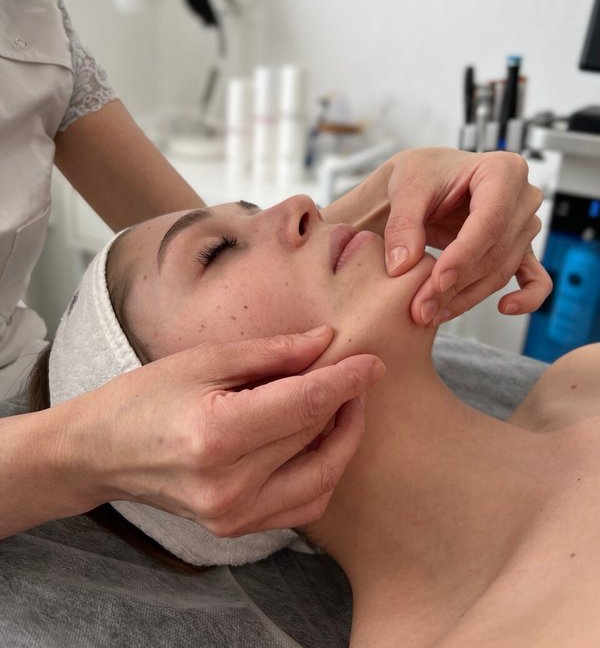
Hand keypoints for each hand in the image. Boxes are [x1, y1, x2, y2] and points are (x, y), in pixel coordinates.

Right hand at [66, 326, 383, 535]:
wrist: (103, 450)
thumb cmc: (147, 396)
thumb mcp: (205, 359)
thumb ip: (272, 353)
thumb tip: (326, 343)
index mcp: (217, 435)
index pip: (305, 407)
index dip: (346, 382)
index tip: (372, 361)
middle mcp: (228, 485)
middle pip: (315, 438)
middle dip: (345, 401)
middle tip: (352, 371)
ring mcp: (233, 515)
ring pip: (322, 480)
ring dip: (342, 440)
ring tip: (341, 403)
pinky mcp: (236, 527)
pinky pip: (303, 505)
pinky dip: (323, 472)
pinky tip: (319, 439)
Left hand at [382, 148, 552, 324]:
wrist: (427, 180)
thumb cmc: (422, 174)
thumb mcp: (406, 189)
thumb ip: (403, 225)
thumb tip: (401, 266)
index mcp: (503, 171)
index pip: (490, 221)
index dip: (464, 255)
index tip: (436, 280)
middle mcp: (523, 198)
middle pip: (496, 251)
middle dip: (457, 284)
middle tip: (421, 308)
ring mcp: (525, 225)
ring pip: (502, 270)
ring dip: (468, 296)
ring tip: (431, 313)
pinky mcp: (520, 248)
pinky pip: (535, 278)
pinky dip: (526, 298)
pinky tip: (505, 308)